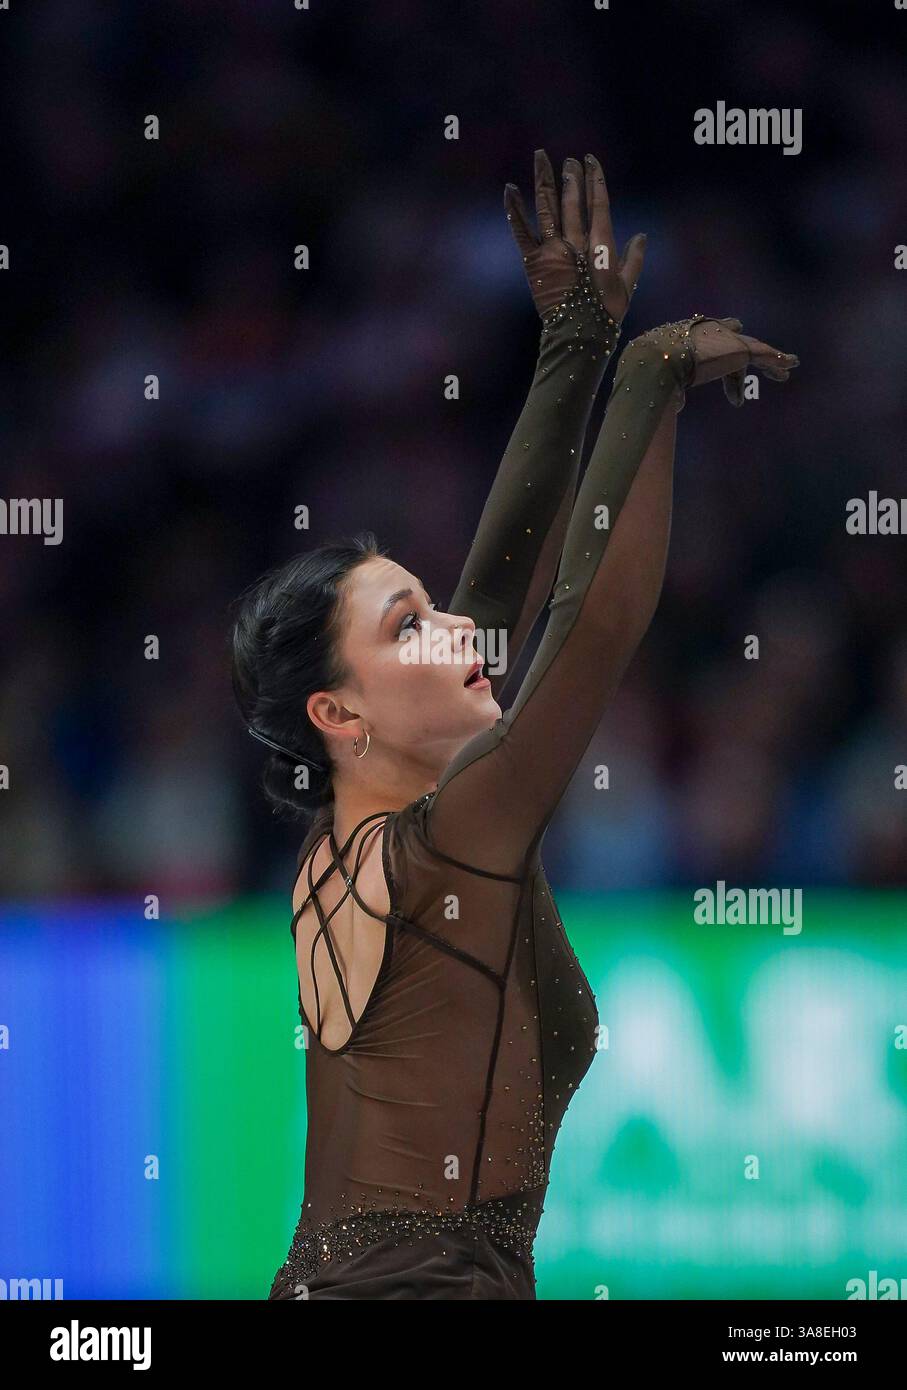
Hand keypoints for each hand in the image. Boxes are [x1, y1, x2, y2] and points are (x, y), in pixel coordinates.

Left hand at [505, 149, 645, 323]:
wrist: (580, 333)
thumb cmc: (606, 313)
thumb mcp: (628, 285)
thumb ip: (634, 258)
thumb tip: (641, 236)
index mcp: (600, 245)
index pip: (598, 203)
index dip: (594, 180)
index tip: (590, 161)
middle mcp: (576, 242)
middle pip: (572, 201)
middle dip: (570, 178)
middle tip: (569, 160)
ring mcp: (553, 250)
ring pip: (547, 208)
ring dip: (544, 181)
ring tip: (541, 157)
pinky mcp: (533, 262)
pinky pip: (522, 231)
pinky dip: (514, 210)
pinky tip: (509, 188)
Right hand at [629, 315, 798, 410]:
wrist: (658, 358)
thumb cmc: (650, 371)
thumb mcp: (664, 382)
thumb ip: (674, 392)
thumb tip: (677, 406)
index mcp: (689, 337)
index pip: (711, 341)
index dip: (721, 346)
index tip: (732, 342)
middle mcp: (709, 333)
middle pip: (734, 344)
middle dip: (747, 351)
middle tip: (757, 356)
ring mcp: (725, 340)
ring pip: (753, 350)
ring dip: (770, 361)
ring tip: (788, 367)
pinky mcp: (739, 349)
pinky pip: (765, 355)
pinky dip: (777, 361)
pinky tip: (792, 364)